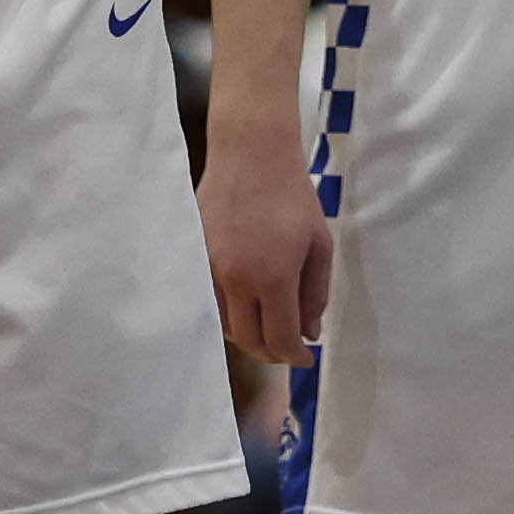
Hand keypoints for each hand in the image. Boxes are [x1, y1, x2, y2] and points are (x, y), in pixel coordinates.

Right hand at [202, 119, 332, 366]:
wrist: (250, 154)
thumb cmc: (292, 196)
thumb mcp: (319, 245)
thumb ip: (315, 293)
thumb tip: (309, 332)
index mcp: (273, 277)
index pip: (280, 338)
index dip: (295, 357)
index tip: (305, 359)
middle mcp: (236, 279)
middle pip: (249, 340)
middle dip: (272, 352)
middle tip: (288, 348)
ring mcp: (210, 268)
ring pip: (225, 324)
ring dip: (249, 335)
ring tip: (268, 327)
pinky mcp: (195, 256)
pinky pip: (209, 301)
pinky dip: (228, 313)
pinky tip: (245, 305)